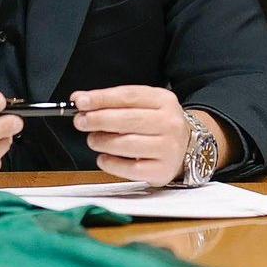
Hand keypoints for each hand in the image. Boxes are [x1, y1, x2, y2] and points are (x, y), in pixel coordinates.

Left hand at [72, 85, 216, 184]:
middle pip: (127, 119)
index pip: (128, 96)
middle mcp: (169, 123)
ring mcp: (168, 148)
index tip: (80, 101)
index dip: (101, 98)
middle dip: (98, 119)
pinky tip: (103, 158)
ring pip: (127, 144)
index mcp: (164, 100)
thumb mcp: (143, 105)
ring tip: (93, 140)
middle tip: (81, 121)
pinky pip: (130, 168)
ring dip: (102, 141)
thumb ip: (113, 102)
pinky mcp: (162, 170)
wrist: (187, 148)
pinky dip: (111, 163)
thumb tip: (80, 99)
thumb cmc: (157, 125)